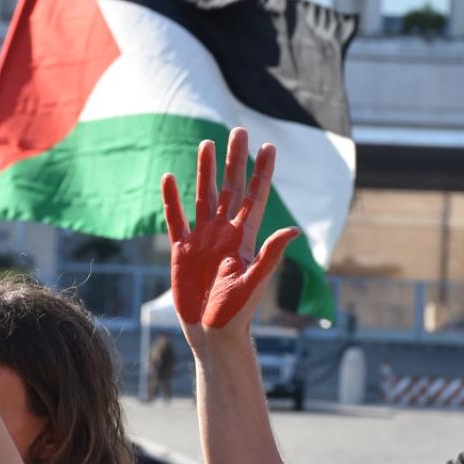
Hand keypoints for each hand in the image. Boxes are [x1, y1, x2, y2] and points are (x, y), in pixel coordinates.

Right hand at [161, 127, 298, 342]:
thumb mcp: (255, 283)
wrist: (211, 332)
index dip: (263, 172)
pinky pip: (176, 218)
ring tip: (206, 143)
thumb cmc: (236, 313)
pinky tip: (169, 177)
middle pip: (230, 188)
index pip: (255, 197)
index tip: (269, 147)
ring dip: (205, 171)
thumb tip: (293, 230)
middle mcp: (225, 232)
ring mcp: (203, 238)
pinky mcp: (182, 249)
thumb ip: (270, 255)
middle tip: (238, 131)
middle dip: (235, 161)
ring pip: (203, 196)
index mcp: (245, 238)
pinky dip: (172, 199)